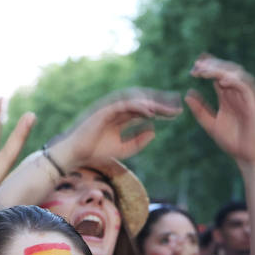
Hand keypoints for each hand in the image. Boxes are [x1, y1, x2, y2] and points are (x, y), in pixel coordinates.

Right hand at [46, 90, 180, 170]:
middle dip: (161, 103)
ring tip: (167, 109)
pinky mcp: (104, 109)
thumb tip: (154, 130)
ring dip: (152, 102)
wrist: (76, 154)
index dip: (161, 110)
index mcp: (122, 117)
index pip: (145, 109)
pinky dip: (137, 106)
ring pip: (136, 99)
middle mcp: (118, 109)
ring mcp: (111, 107)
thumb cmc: (96, 152)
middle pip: (144, 101)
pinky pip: (124, 104)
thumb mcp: (124, 149)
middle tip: (178, 106)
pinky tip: (150, 112)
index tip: (177, 113)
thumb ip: (138, 140)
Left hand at [184, 54, 254, 165]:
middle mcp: (237, 94)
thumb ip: (200, 110)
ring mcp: (246, 98)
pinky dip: (235, 81)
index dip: (207, 67)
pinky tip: (221, 81)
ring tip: (206, 71)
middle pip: (227, 70)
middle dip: (212, 65)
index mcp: (227, 97)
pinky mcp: (253, 105)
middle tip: (197, 66)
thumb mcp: (210, 125)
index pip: (218, 75)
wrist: (246, 156)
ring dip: (222, 69)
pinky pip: (246, 87)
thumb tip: (187, 95)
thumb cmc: (232, 141)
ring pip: (237, 75)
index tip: (193, 67)